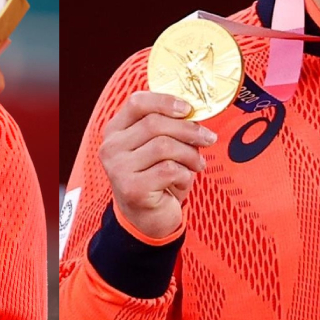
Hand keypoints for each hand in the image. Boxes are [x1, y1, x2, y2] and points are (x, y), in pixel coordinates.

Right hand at [98, 92, 217, 239]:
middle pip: (154, 123)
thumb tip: (195, 111)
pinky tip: (184, 180)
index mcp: (115, 130)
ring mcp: (118, 169)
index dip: (165, 101)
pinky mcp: (132, 189)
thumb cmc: (156, 176)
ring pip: (165, 146)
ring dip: (190, 154)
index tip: (188, 108)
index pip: (136, 102)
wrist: (147, 218)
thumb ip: (167, 126)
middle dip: (188, 129)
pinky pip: (169, 170)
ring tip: (198, 164)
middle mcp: (111, 147)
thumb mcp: (157, 146)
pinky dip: (185, 174)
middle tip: (208, 138)